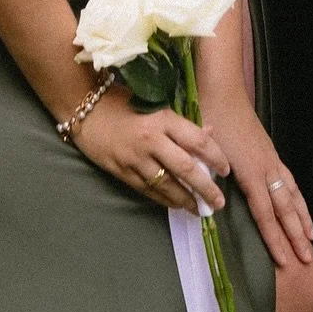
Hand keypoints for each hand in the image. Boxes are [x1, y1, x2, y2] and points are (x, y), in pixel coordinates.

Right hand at [76, 85, 231, 215]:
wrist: (86, 111)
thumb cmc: (123, 102)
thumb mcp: (156, 105)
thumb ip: (181, 123)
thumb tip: (209, 134)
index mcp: (163, 119)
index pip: (197, 141)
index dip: (215, 157)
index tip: (226, 170)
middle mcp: (152, 140)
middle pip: (186, 168)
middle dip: (205, 187)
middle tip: (219, 202)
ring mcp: (136, 159)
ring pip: (167, 185)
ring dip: (186, 199)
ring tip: (200, 209)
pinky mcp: (123, 173)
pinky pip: (149, 191)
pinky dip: (165, 199)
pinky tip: (176, 204)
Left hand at [209, 99, 312, 268]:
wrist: (223, 94)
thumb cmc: (211, 123)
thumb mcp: (205, 156)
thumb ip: (211, 183)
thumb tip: (210, 208)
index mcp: (250, 173)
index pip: (266, 214)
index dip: (275, 239)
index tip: (284, 261)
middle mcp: (266, 168)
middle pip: (286, 208)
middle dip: (297, 235)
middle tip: (307, 259)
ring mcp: (271, 159)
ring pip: (292, 193)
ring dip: (303, 216)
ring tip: (312, 236)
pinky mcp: (270, 152)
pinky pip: (289, 179)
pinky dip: (297, 195)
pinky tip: (298, 203)